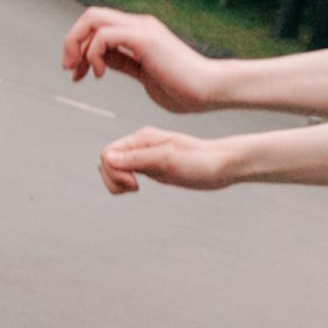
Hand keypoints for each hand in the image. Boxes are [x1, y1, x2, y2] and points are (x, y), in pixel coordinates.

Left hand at [64, 3, 223, 111]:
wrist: (209, 91)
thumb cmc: (184, 89)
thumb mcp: (143, 75)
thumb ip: (122, 63)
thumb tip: (97, 59)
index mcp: (139, 33)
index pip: (97, 26)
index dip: (79, 48)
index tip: (76, 74)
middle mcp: (139, 25)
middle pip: (90, 16)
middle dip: (71, 41)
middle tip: (69, 69)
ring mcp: (142, 29)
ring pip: (93, 18)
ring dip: (77, 45)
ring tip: (80, 71)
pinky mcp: (144, 38)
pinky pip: (105, 35)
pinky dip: (93, 53)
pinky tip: (99, 73)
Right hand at [99, 127, 237, 195]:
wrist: (221, 165)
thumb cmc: (200, 161)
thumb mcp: (168, 160)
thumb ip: (138, 159)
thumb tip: (108, 158)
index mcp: (142, 139)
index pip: (107, 153)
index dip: (113, 172)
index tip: (134, 183)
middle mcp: (139, 145)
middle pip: (105, 161)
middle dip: (112, 179)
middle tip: (134, 187)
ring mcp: (143, 156)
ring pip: (113, 168)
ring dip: (117, 182)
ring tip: (135, 188)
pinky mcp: (149, 166)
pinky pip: (124, 174)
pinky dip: (125, 184)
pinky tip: (138, 187)